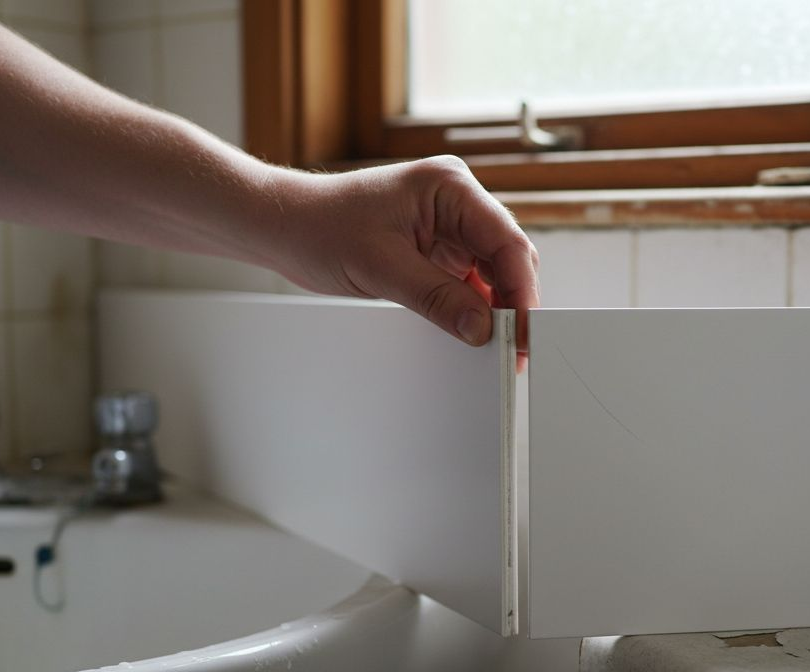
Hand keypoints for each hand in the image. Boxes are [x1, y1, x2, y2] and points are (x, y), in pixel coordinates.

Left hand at [263, 156, 539, 363]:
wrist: (284, 227)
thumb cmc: (321, 228)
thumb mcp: (381, 269)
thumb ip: (437, 299)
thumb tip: (483, 328)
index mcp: (451, 186)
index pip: (506, 241)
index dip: (522, 290)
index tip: (525, 330)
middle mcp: (456, 200)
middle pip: (507, 256)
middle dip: (513, 301)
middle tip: (515, 347)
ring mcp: (448, 223)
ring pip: (493, 270)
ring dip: (495, 306)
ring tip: (496, 344)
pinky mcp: (437, 246)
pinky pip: (469, 279)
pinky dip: (473, 305)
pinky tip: (472, 329)